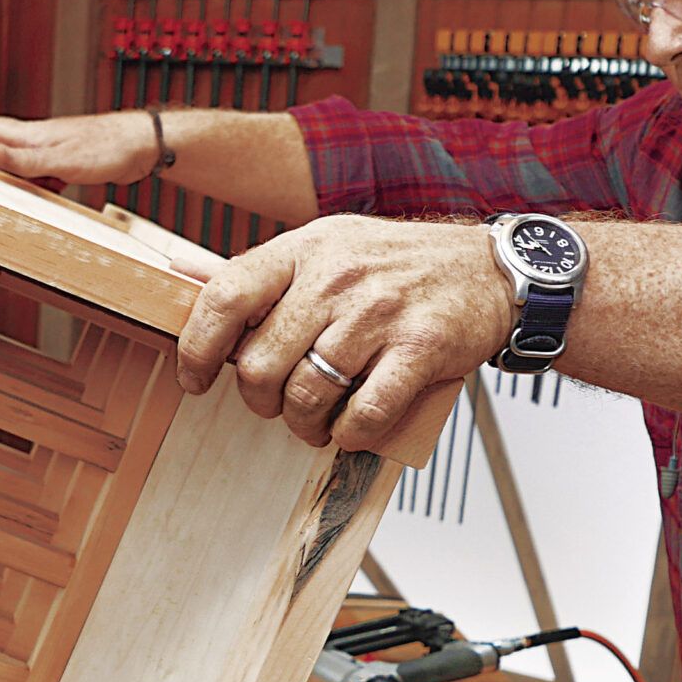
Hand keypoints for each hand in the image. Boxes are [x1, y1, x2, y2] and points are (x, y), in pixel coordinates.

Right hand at [0, 111, 158, 186]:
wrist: (142, 144)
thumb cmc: (108, 146)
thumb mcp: (61, 159)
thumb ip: (26, 160)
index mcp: (31, 135)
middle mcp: (38, 140)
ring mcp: (53, 151)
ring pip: (21, 164)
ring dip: (13, 179)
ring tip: (12, 197)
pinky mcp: (69, 162)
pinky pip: (43, 175)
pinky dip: (38, 187)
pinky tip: (45, 197)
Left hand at [177, 216, 513, 453]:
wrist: (490, 269)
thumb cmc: (399, 265)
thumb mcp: (328, 246)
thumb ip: (268, 276)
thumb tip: (191, 288)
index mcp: (304, 250)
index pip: (225, 297)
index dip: (197, 347)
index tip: (195, 379)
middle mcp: (337, 278)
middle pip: (261, 363)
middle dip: (260, 401)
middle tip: (277, 405)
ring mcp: (380, 313)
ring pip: (308, 395)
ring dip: (305, 425)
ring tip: (316, 423)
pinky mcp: (421, 348)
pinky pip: (364, 413)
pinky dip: (351, 434)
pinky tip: (352, 429)